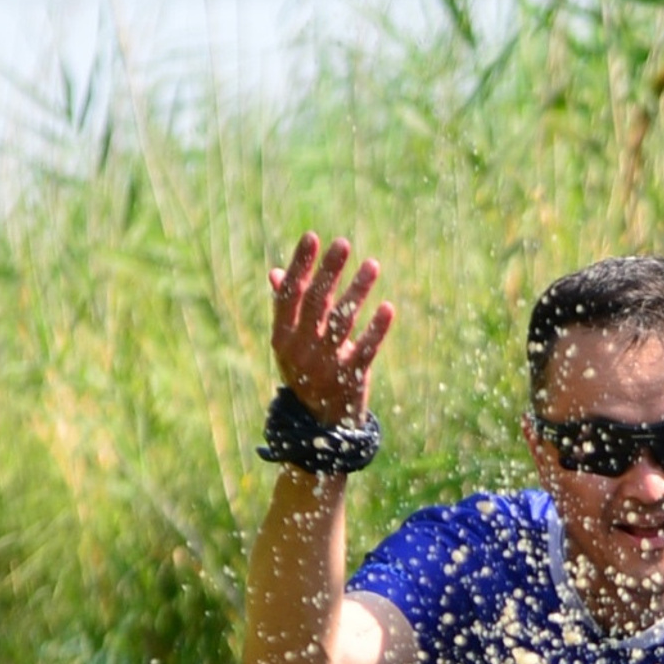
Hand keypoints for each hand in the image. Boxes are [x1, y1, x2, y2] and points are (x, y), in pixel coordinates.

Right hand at [268, 233, 394, 426]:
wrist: (320, 426)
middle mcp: (301, 351)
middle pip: (316, 303)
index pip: (290, 295)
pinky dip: (377, 329)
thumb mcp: (291, 345)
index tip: (312, 236)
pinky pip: (366, 349)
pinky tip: (387, 307)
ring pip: (343, 322)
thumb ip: (286, 310)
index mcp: (283, 338)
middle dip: (330, 271)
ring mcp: (326, 366)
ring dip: (358, 291)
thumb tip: (275, 274)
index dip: (300, 265)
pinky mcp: (350, 379)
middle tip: (343, 243)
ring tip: (372, 265)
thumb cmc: (306, 374)